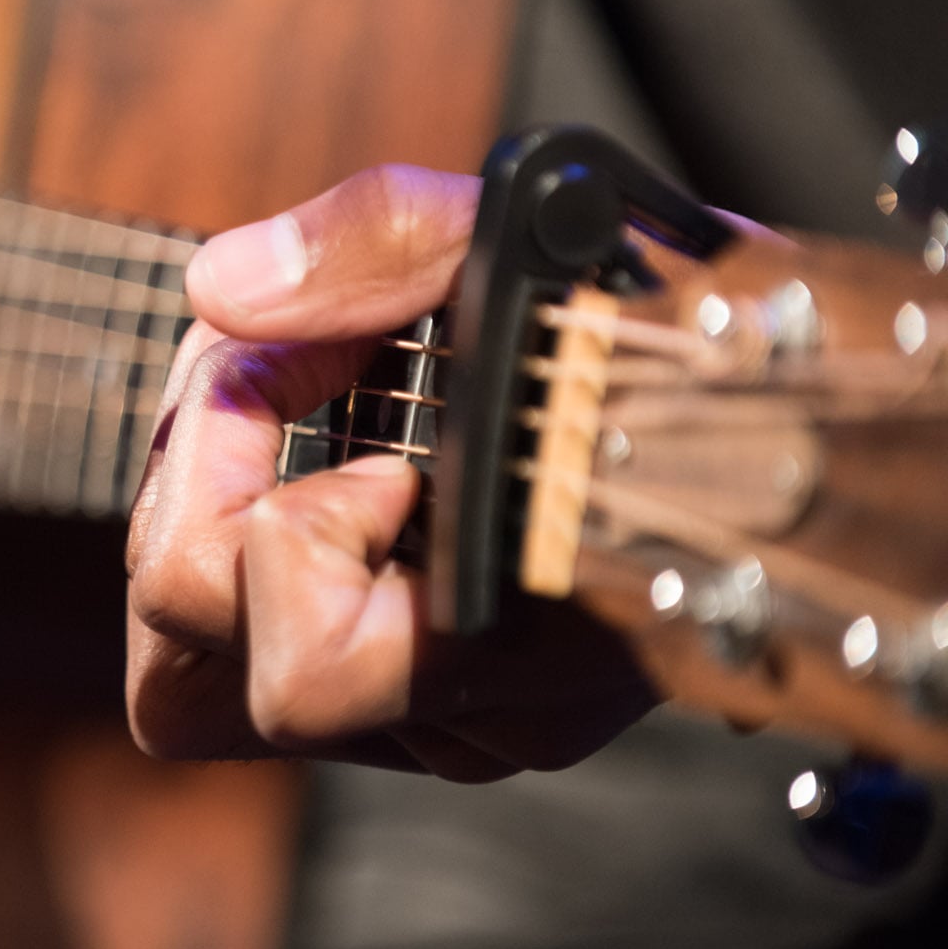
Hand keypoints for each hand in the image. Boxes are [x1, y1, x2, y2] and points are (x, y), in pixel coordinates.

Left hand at [126, 165, 655, 780]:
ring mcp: (417, 718)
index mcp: (518, 644)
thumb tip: (220, 289)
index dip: (291, 513)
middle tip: (276, 375)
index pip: (303, 664)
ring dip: (197, 525)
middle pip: (190, 677)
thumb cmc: (662, 322)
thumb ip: (382, 243)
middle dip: (200, 493)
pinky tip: (309, 452)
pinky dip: (238, 542)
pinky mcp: (390, 700)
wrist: (759, 397)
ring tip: (274, 415)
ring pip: (190, 682)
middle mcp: (458, 714)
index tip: (357, 386)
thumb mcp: (541, 230)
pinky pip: (243, 651)